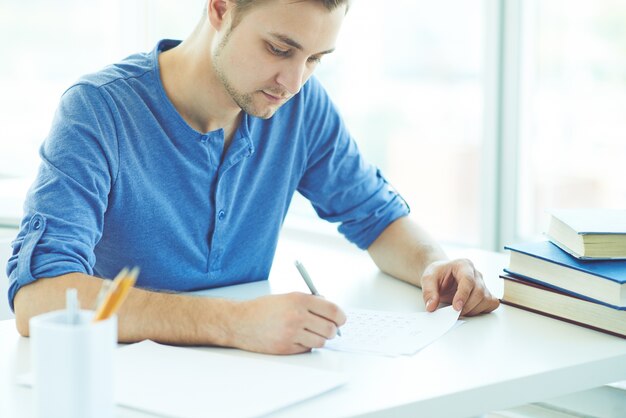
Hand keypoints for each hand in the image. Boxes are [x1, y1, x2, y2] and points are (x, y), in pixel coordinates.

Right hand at [230, 292, 345, 354]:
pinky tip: (298, 338)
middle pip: (330, 328)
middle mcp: (297, 316)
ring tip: (312, 333)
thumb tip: (331, 311)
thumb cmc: (263, 309)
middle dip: (333, 330)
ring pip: (322, 341)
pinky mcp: (286, 347)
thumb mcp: (288, 297)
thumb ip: (310, 302)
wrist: (240, 322)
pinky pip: (308, 349)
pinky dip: (308, 345)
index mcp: (299, 300)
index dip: (341, 316)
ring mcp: (291, 333)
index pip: (332, 310)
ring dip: (320, 338)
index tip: (341, 319)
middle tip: (329, 328)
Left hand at [420, 259, 498, 315]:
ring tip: (458, 310)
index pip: (468, 280)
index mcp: (463, 265)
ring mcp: (483, 283)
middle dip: (467, 306)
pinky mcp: (486, 293)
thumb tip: (431, 306)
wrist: (443, 275)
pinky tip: (469, 309)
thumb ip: (429, 292)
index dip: (463, 295)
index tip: (456, 307)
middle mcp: (476, 273)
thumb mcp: (428, 279)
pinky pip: (491, 304)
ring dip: (472, 310)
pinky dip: (481, 310)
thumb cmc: (438, 274)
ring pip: (486, 299)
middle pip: (479, 292)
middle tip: (454, 313)